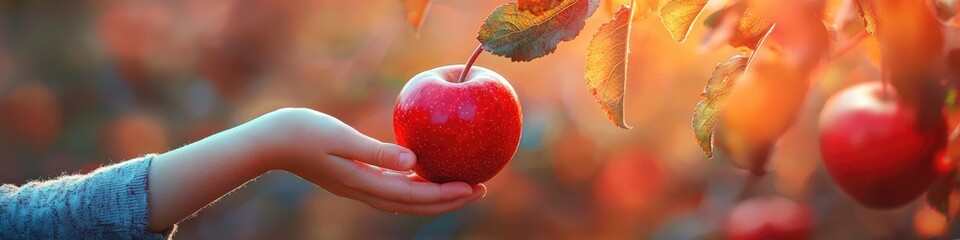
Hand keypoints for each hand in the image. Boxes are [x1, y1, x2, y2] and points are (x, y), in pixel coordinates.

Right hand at [147, 108, 485, 231]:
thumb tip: (415, 163)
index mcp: (364, 182)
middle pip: (415, 204)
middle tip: (481, 189)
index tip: (475, 187)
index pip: (415, 196)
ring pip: (404, 199)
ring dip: (433, 196)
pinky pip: (391, 188)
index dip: (447, 194)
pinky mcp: (352, 178)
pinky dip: (412, 186)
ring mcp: (357, 186)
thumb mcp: (341, 138)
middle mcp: (363, 190)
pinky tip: (424, 175)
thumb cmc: (302, 132)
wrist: (269, 142)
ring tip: (460, 185)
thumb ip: (378, 152)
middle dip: (449, 200)